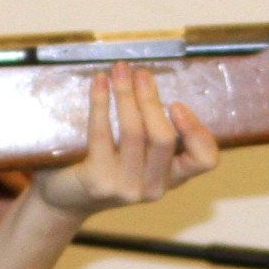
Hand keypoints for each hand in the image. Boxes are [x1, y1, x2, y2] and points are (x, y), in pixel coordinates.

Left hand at [28, 65, 217, 222]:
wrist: (63, 198)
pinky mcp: (99, 181)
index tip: (177, 104)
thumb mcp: (136, 155)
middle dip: (151, 99)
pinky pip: (102, 133)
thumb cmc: (102, 166)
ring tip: (120, 71)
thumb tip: (149, 81)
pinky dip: (101, 102)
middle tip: (140, 73)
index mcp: (171, 178)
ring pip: (134, 133)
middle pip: (164, 137)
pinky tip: (100, 82)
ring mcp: (126, 188)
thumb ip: (151, 130)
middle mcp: (154, 188)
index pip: (204, 160)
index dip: (198, 131)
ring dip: (127, 94)